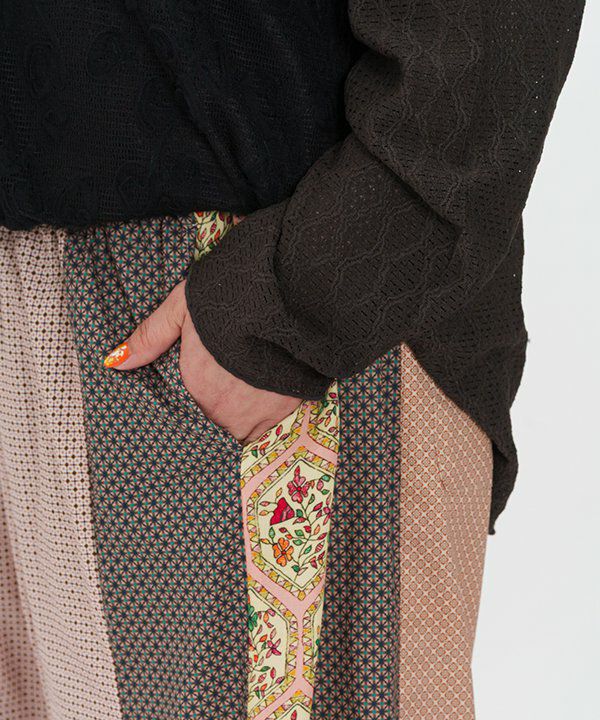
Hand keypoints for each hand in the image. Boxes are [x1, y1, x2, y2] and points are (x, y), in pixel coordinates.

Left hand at [103, 279, 302, 443]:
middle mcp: (226, 408)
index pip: (189, 409)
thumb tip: (114, 362)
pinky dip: (270, 414)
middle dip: (220, 409)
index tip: (206, 385)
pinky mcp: (288, 411)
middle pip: (217, 422)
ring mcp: (259, 414)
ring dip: (245, 415)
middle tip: (229, 384)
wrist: (293, 290)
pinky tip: (270, 392)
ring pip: (245, 429)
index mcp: (197, 383)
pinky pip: (273, 427)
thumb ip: (151, 336)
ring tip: (249, 389)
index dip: (198, 396)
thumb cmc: (232, 294)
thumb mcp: (184, 305)